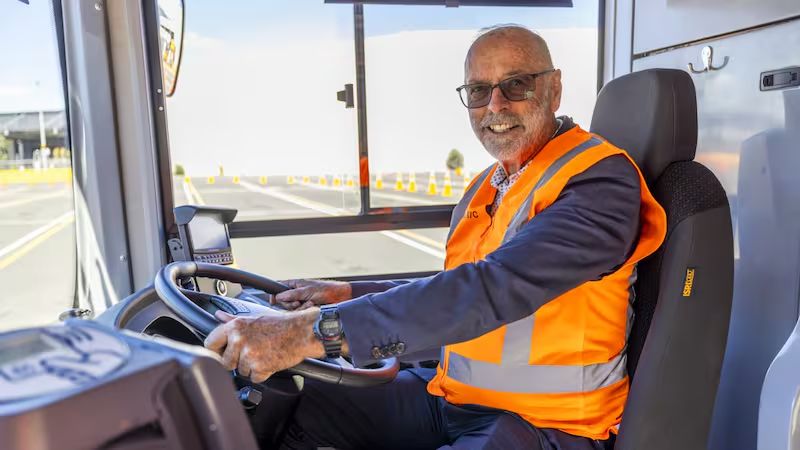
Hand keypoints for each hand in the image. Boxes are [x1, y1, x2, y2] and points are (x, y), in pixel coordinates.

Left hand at [203, 309, 323, 382]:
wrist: (302, 332)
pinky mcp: (260, 368)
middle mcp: (239, 340)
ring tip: (265, 353)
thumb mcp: (254, 318)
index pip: (210, 343)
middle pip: (225, 362)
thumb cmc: (281, 325)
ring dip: (252, 367)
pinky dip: (263, 373)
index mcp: (235, 326)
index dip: (216, 350)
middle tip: (252, 352)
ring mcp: (249, 355)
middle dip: (237, 361)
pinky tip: (270, 360)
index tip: (222, 352)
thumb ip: (233, 320)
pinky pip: (254, 378)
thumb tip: (218, 316)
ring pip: (241, 371)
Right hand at [272, 279, 351, 309]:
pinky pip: (299, 313)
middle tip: (299, 301)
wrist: (340, 298)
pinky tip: (313, 307)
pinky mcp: (306, 309)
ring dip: (300, 307)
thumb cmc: (326, 290)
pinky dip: (305, 311)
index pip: (279, 287)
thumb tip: (278, 296)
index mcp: (295, 284)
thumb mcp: (307, 290)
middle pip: (283, 301)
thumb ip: (292, 294)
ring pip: (291, 309)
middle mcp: (297, 293)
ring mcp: (301, 301)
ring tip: (310, 303)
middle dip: (291, 303)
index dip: (275, 294)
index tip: (273, 300)